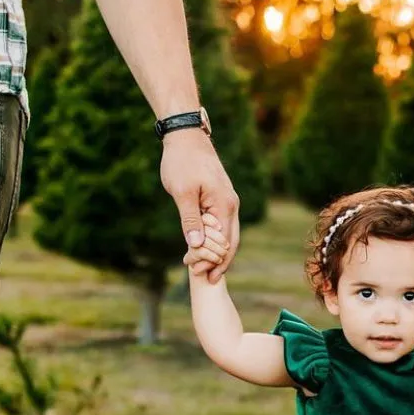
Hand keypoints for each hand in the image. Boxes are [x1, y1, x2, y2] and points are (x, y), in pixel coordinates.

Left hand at [160, 130, 240, 281]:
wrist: (186, 136)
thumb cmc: (181, 162)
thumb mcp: (182, 193)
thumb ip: (190, 220)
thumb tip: (197, 246)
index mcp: (225, 205)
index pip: (226, 243)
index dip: (214, 261)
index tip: (199, 274)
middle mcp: (231, 205)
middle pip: (232, 241)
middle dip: (219, 261)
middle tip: (203, 278)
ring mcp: (227, 201)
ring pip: (228, 233)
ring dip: (217, 251)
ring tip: (202, 267)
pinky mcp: (220, 197)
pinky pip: (222, 224)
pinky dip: (215, 238)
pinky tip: (204, 246)